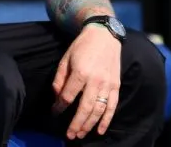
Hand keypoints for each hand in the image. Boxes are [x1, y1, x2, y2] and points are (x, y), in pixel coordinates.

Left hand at [52, 25, 121, 139]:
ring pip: (98, 110)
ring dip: (89, 125)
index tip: (54, 113)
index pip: (68, 97)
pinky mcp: (116, 85)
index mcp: (80, 72)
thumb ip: (59, 78)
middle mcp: (95, 80)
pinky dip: (106, 120)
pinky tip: (99, 130)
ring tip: (81, 134)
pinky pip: (112, 106)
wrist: (104, 35)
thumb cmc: (82, 46)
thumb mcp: (65, 59)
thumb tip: (56, 97)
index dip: (59, 107)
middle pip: (84, 108)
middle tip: (69, 135)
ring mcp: (107, 84)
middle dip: (76, 124)